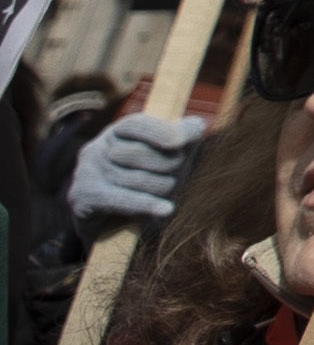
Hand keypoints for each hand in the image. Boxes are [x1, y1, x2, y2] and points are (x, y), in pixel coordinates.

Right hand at [69, 111, 201, 229]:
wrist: (102, 219)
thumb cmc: (143, 178)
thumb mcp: (164, 153)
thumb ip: (182, 135)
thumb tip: (198, 127)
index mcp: (117, 132)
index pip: (137, 124)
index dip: (160, 132)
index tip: (181, 142)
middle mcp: (98, 147)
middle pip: (144, 154)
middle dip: (170, 168)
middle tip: (176, 179)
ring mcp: (87, 171)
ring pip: (139, 179)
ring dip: (161, 190)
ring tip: (165, 196)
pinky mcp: (84, 197)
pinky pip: (121, 198)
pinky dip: (146, 204)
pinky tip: (167, 210)